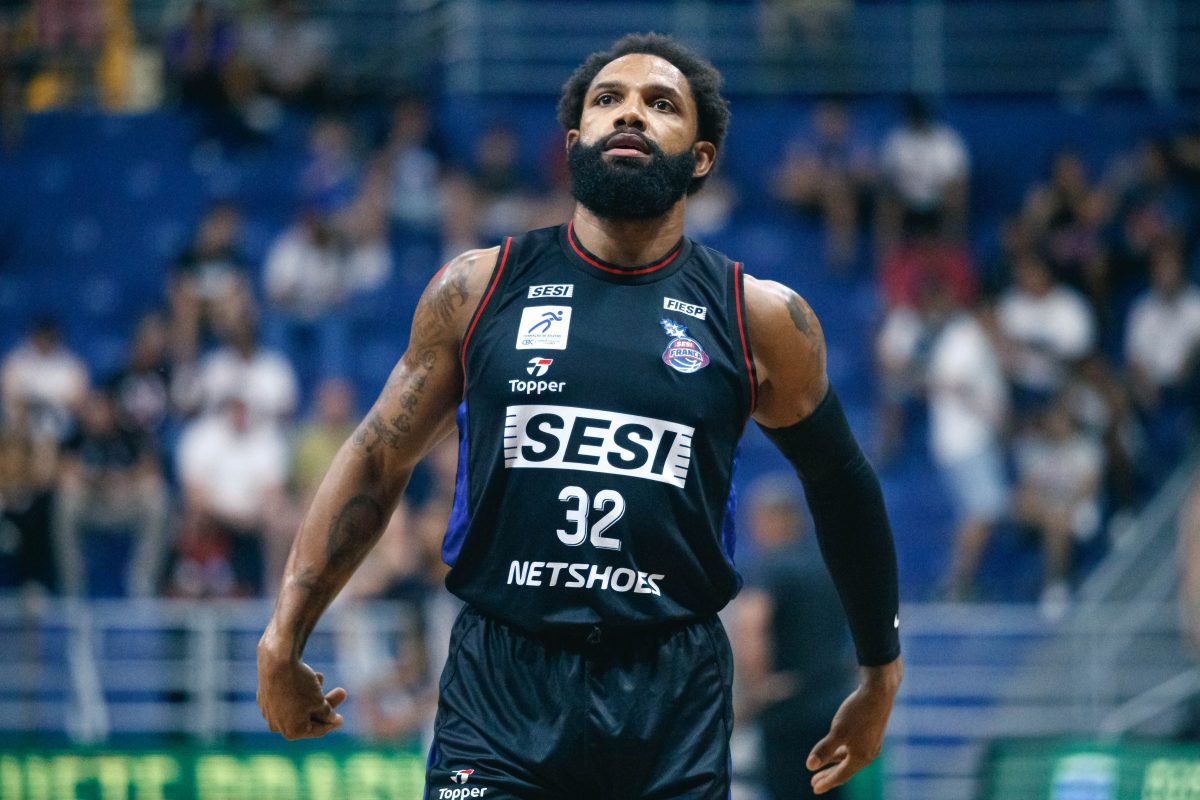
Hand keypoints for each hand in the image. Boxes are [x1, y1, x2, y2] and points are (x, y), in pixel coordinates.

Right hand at [257, 650, 346, 739]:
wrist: (276, 662)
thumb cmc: (300, 685)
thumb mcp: (319, 701)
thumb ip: (327, 714)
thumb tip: (331, 719)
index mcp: (292, 732)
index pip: (317, 730)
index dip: (331, 723)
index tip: (342, 719)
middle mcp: (277, 726)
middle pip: (307, 717)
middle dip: (326, 704)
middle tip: (342, 692)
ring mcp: (268, 713)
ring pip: (297, 705)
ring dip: (313, 693)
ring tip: (321, 677)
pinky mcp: (264, 699)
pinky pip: (286, 698)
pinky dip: (299, 689)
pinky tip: (309, 675)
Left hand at [807, 660, 901, 794]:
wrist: (878, 692)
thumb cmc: (857, 712)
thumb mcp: (837, 732)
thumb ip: (824, 750)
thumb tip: (809, 766)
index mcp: (861, 757)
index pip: (841, 776)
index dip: (826, 782)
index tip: (814, 789)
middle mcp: (868, 754)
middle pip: (845, 769)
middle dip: (829, 776)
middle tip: (813, 783)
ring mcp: (871, 744)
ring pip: (849, 759)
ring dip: (834, 763)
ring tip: (822, 767)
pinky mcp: (871, 734)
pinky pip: (853, 749)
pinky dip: (842, 753)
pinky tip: (837, 749)